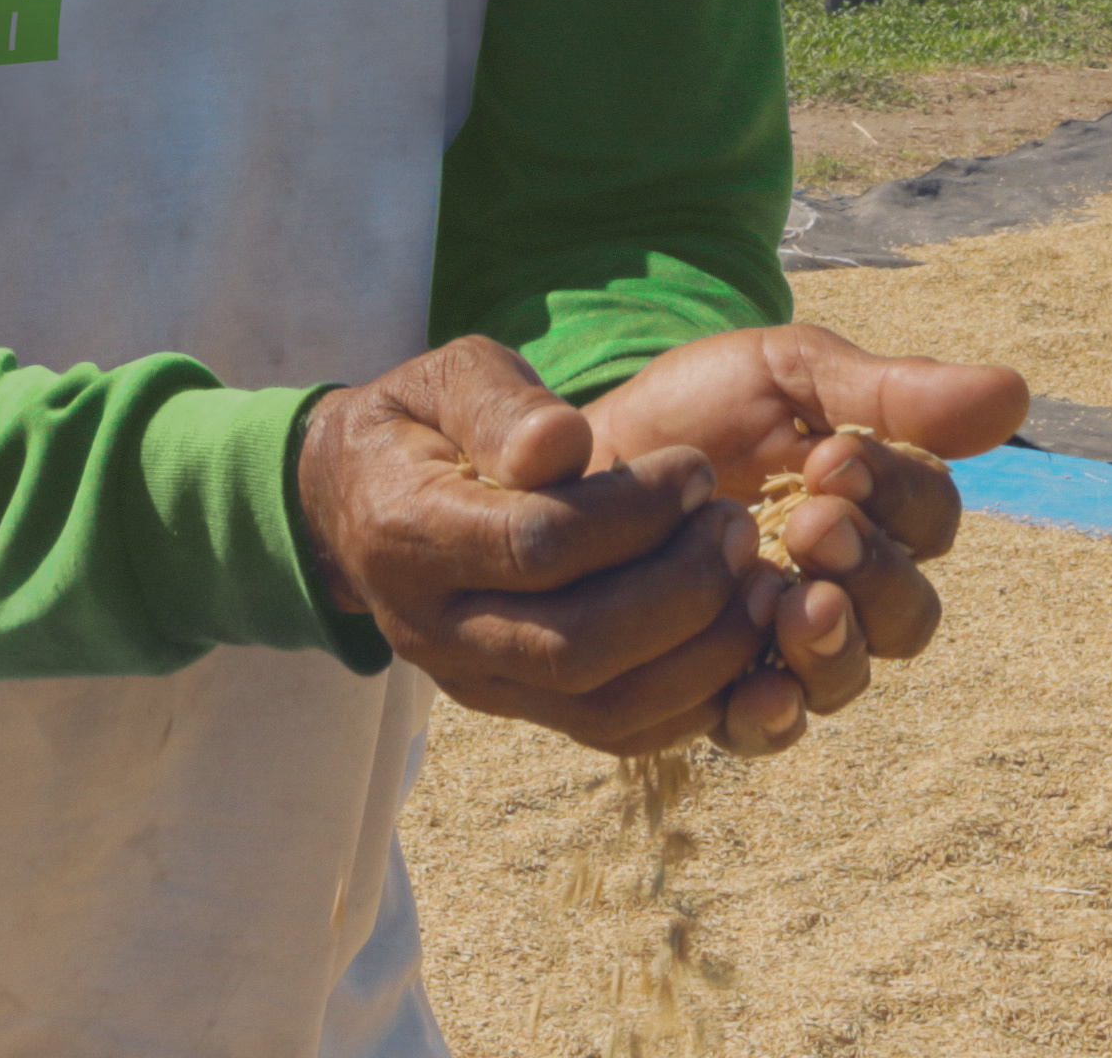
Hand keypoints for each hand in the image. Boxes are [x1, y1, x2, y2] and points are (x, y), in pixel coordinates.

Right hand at [294, 337, 769, 755]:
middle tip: (738, 526)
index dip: (635, 513)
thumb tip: (564, 443)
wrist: (356, 505)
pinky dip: (691, 699)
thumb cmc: (420, 423)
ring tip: (754, 581)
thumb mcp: (445, 378)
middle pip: (578, 645)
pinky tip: (737, 637)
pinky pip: (613, 733)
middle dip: (681, 590)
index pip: (536, 545)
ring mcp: (474, 681)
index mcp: (409, 533)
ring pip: (603, 706)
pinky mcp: (516, 709)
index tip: (696, 468)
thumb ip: (500, 404)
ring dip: (701, 653)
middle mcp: (434, 628)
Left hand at [573, 324, 1027, 753]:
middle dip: (870, 571)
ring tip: (792, 601)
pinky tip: (760, 688)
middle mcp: (850, 589)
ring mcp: (789, 646)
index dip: (900, 495)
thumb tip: (1017, 396)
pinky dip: (774, 713)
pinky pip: (769, 727)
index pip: (932, 519)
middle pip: (908, 615)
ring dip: (833, 642)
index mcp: (878, 509)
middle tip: (813, 524)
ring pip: (849, 675)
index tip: (838, 459)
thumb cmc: (695, 410)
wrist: (578, 456)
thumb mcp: (786, 375)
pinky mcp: (723, 689)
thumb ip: (891, 391)